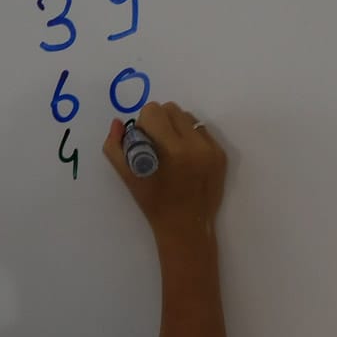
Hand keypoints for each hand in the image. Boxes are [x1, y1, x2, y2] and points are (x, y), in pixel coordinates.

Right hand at [104, 101, 226, 237]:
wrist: (186, 227)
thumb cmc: (154, 203)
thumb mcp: (128, 177)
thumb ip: (115, 147)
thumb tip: (118, 122)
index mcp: (172, 150)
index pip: (154, 111)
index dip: (144, 124)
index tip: (143, 141)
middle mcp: (196, 145)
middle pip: (171, 109)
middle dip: (159, 122)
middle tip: (155, 143)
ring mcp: (212, 149)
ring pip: (188, 117)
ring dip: (176, 127)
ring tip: (171, 149)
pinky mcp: (221, 154)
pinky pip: (202, 131)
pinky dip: (190, 138)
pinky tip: (185, 157)